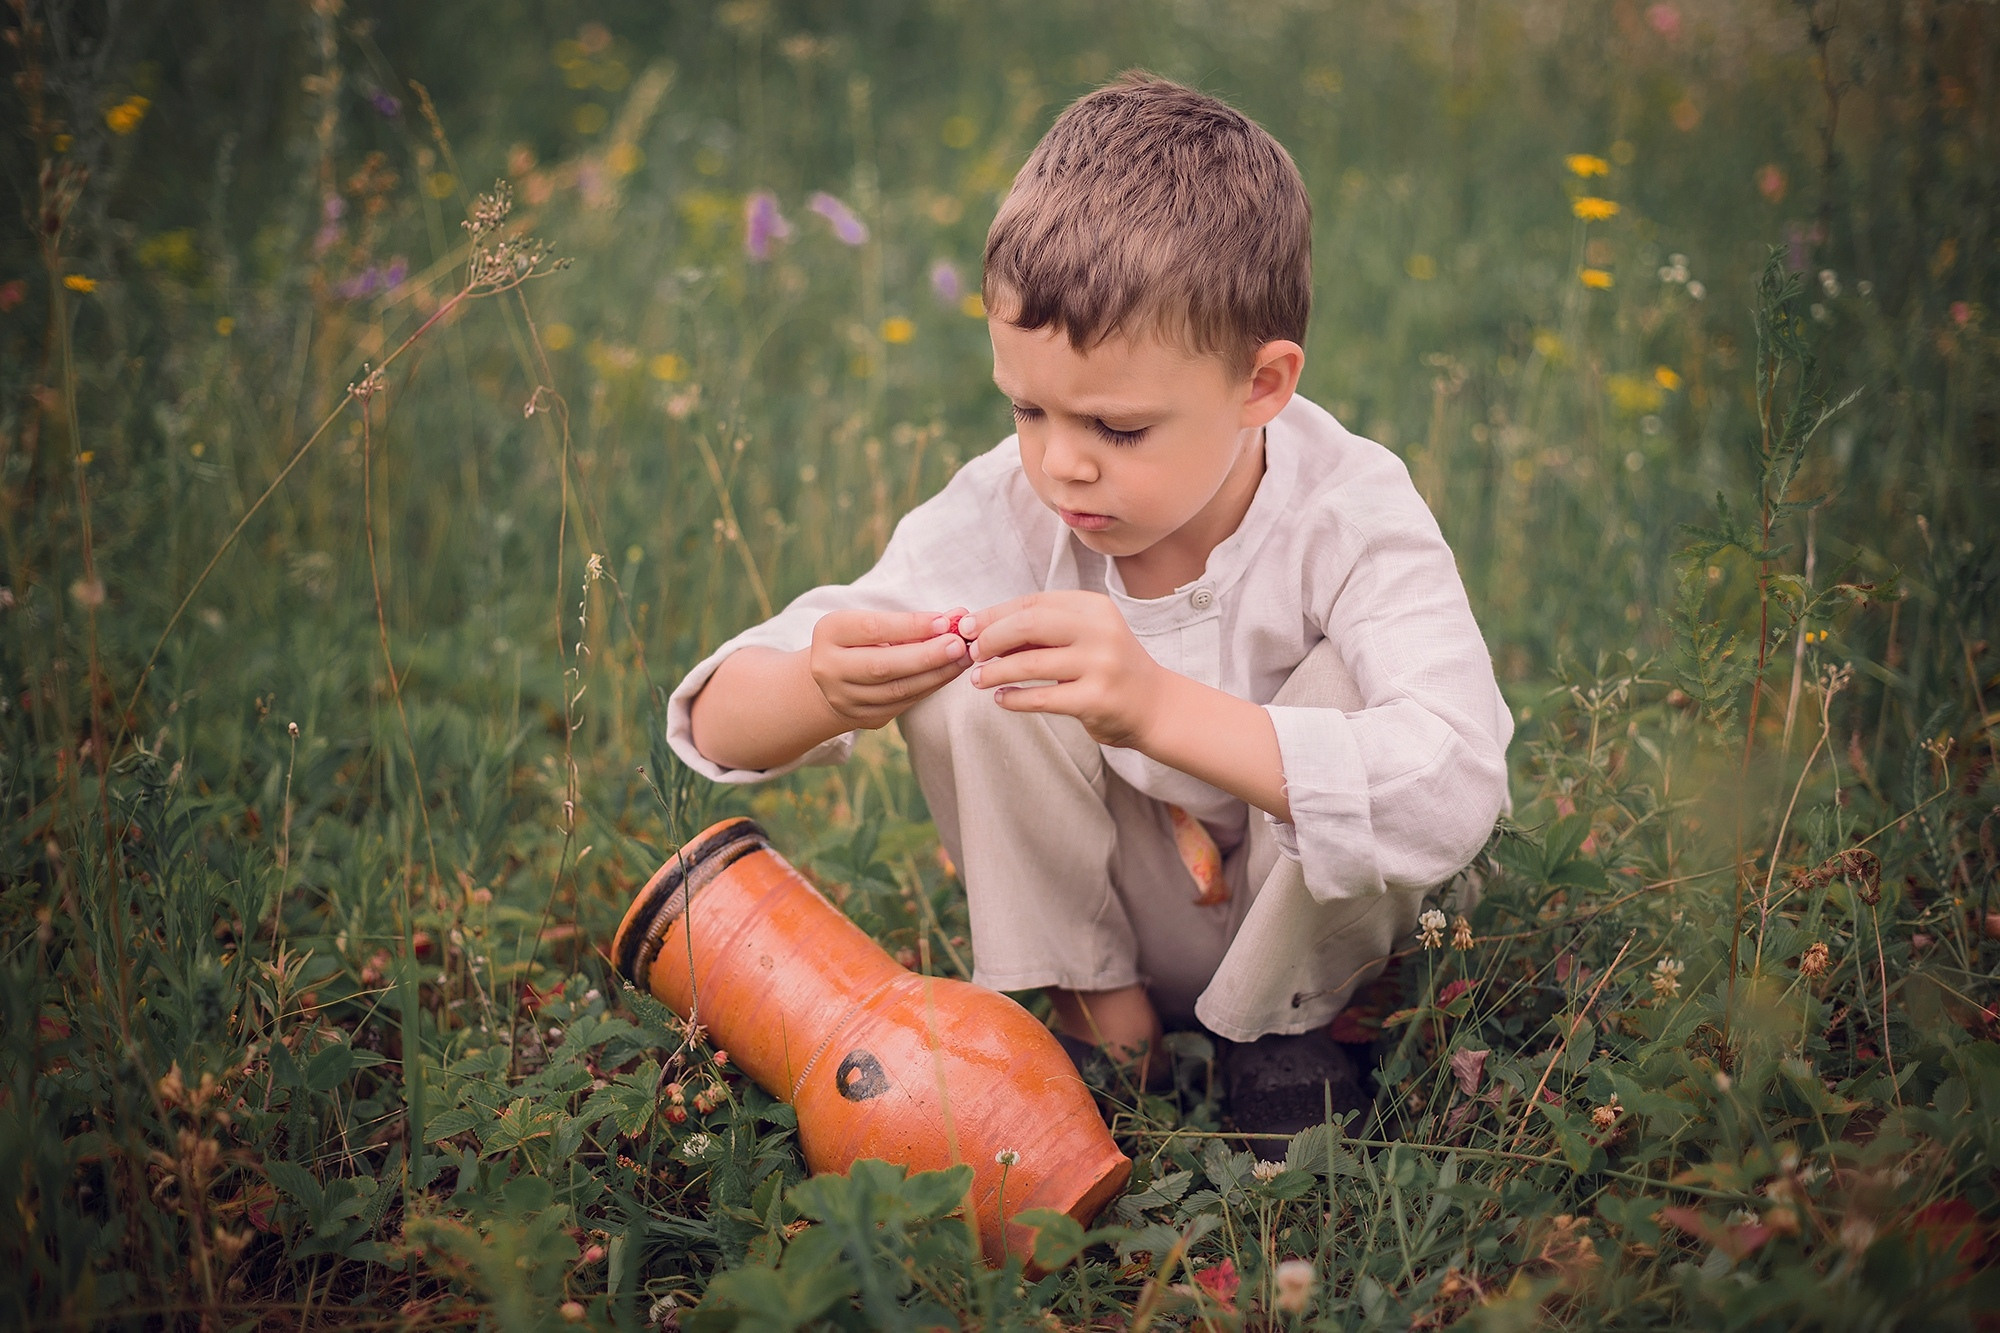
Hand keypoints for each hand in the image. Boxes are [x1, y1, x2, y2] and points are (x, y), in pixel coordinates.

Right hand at [808, 608, 970, 730]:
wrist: (834, 677)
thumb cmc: (861, 639)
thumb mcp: (872, 622)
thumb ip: (910, 621)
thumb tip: (956, 616)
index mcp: (829, 633)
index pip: (872, 629)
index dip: (910, 626)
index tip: (944, 622)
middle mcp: (829, 668)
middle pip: (883, 666)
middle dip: (926, 656)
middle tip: (959, 645)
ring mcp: (845, 698)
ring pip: (897, 690)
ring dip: (936, 674)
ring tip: (963, 658)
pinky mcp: (862, 717)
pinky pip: (903, 703)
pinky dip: (930, 687)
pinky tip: (949, 673)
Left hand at [961, 591, 1164, 747]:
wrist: (1154, 705)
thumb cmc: (1108, 667)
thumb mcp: (1083, 636)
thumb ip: (1041, 631)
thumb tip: (981, 631)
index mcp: (1094, 607)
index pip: (1033, 603)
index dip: (994, 615)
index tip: (969, 628)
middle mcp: (1100, 630)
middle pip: (1028, 624)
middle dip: (991, 638)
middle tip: (973, 653)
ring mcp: (1101, 664)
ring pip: (1029, 663)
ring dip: (995, 672)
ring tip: (978, 679)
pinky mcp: (1096, 699)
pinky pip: (1040, 698)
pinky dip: (1013, 698)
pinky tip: (1001, 698)